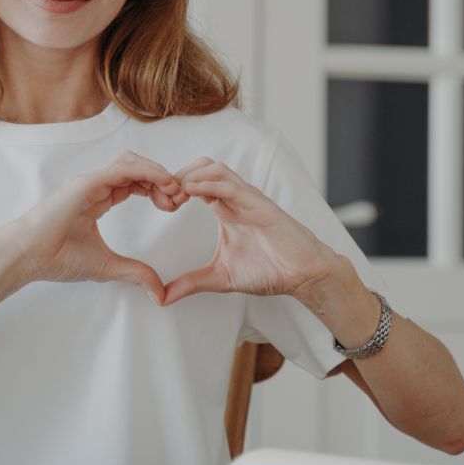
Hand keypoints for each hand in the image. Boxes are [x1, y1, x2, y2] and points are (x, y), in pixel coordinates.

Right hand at [6, 151, 187, 301]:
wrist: (28, 257)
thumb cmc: (57, 258)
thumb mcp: (108, 267)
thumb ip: (135, 273)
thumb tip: (159, 293)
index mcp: (98, 199)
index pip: (135, 183)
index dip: (158, 190)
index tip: (173, 206)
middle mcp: (96, 186)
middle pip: (137, 169)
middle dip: (162, 179)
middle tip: (180, 198)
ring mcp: (91, 182)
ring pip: (132, 162)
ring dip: (157, 172)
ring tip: (174, 191)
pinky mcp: (86, 183)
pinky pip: (123, 168)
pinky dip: (147, 171)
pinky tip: (163, 184)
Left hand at [161, 158, 338, 305]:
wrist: (302, 275)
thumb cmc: (269, 270)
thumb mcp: (220, 278)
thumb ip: (191, 283)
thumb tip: (162, 297)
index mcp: (224, 209)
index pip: (194, 183)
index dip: (173, 189)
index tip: (160, 205)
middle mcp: (234, 199)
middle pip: (201, 167)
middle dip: (178, 176)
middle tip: (164, 198)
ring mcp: (248, 199)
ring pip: (215, 169)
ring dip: (191, 176)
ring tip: (175, 194)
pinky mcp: (260, 205)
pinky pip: (232, 185)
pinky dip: (209, 184)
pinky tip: (192, 191)